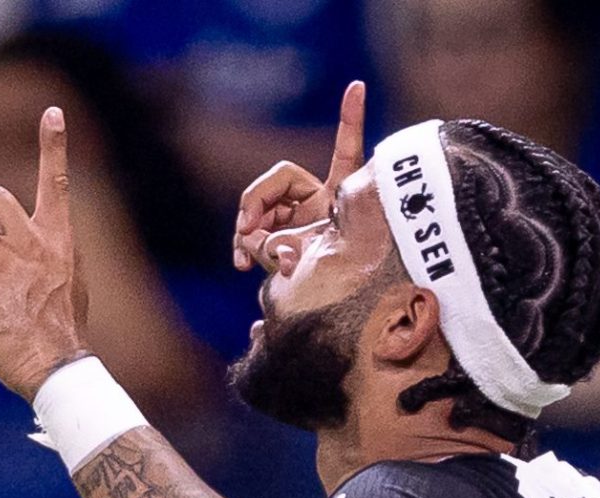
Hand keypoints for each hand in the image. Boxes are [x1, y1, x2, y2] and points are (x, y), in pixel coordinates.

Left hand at [0, 107, 89, 400]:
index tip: (52, 112)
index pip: (58, 182)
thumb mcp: (70, 282)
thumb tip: (24, 242)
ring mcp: (9, 265)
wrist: (57, 366)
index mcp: (61, 240)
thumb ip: (48, 253)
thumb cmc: (62, 331)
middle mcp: (35, 245)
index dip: (53, 145)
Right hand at [233, 81, 364, 270]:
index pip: (343, 151)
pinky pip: (249, 233)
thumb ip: (284, 248)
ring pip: (255, 213)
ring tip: (248, 258)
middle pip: (272, 185)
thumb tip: (258, 244)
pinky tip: (242, 264)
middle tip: (247, 229)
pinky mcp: (272, 236)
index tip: (357, 87)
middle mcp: (311, 200)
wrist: (319, 308)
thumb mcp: (311, 261)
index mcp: (334, 194)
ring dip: (247, 233)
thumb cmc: (326, 283)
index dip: (350, 119)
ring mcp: (289, 218)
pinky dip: (244, 246)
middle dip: (254, 205)